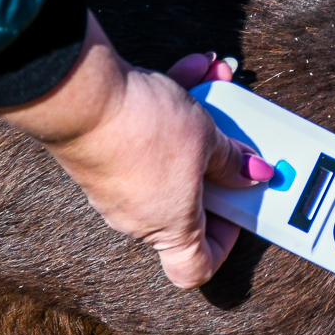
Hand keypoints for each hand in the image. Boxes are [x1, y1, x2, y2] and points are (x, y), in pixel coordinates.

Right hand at [0, 13, 274, 288]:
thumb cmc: (145, 131)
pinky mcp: (102, 152)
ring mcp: (118, 185)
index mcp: (170, 226)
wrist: (80, 94)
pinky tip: (192, 68)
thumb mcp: (206, 141)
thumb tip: (253, 174)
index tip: (240, 204)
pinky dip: (168, 104)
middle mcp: (139, 214)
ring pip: (170, 154)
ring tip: (217, 78)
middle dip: (218, 156)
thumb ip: (232, 160)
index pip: (195, 267)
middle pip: (190, 199)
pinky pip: (147, 133)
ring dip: (197, 117)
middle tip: (236, 130)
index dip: (224, 242)